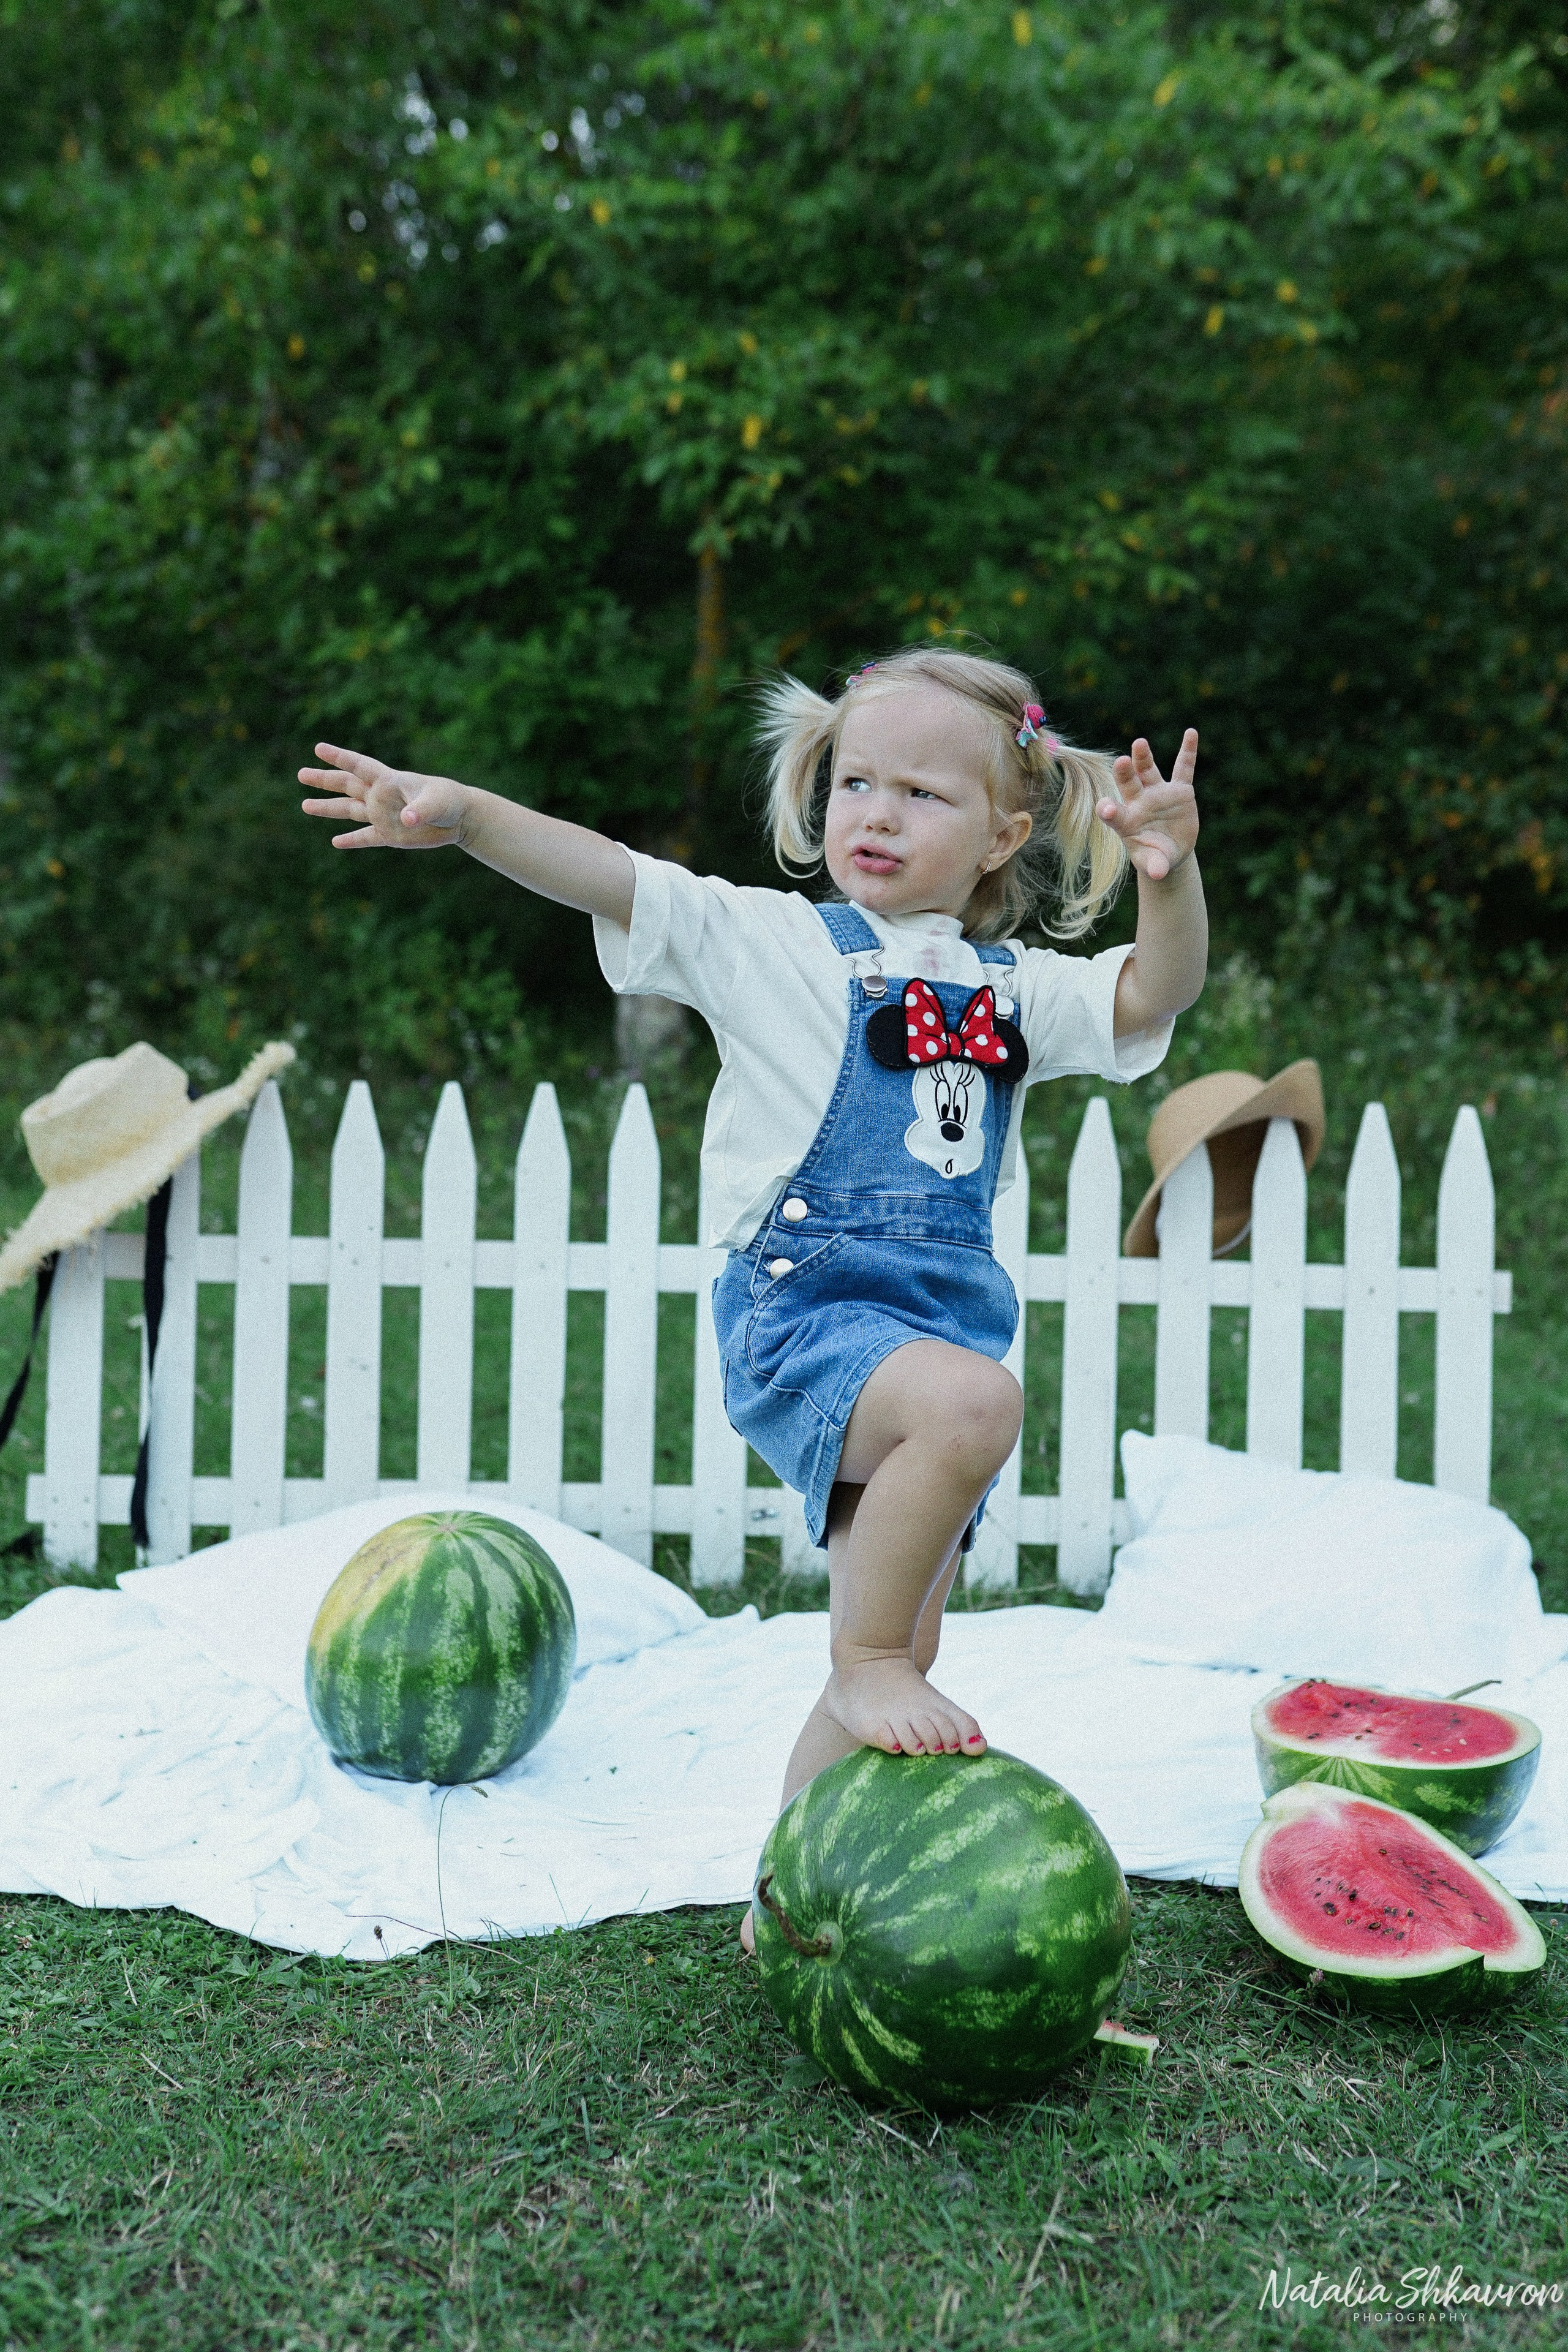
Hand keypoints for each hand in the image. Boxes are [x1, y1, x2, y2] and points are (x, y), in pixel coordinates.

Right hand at [299, 742, 468, 849]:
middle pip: (347, 785)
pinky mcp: (390, 835)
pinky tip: (335, 842)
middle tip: (300, 774)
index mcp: (389, 782)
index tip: (318, 748)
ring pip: (349, 810)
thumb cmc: (449, 802)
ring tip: (305, 805)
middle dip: (324, 780)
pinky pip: (365, 837)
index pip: (360, 766)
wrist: (460, 818)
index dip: (340, 757)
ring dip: (327, 808)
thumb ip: (420, 810)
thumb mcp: (435, 803)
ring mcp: (383, 816)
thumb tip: (407, 821)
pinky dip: (351, 840)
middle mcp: (381, 797)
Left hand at [1098, 729, 1198, 882]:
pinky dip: (1188, 751)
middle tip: (1120, 762)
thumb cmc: (1154, 857)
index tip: (1106, 809)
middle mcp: (1139, 802)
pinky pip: (1184, 768)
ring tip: (1139, 743)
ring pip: (1148, 771)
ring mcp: (1158, 793)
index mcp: (1126, 821)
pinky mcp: (1179, 790)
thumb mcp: (1154, 863)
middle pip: (1128, 784)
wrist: (1170, 850)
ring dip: (1144, 757)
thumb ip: (1154, 866)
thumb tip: (1157, 874)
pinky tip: (1191, 733)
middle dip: (1124, 773)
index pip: (1114, 813)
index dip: (1109, 810)